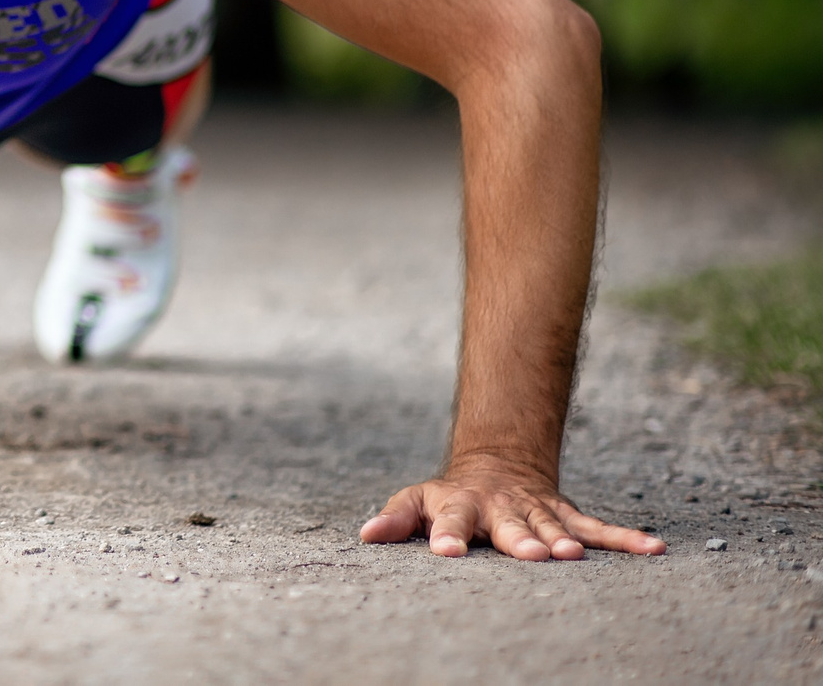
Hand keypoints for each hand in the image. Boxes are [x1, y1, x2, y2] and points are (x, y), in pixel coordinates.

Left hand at [361, 458, 665, 559]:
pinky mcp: (566, 515)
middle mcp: (501, 509)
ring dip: (567, 540)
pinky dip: (626, 539)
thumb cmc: (448, 497)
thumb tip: (365, 535)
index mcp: (459, 506)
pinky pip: (598, 528)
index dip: (446, 535)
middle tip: (531, 555)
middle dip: (520, 540)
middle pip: (509, 526)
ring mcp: (536, 512)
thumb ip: (395, 518)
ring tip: (575, 554)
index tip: (445, 552)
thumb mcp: (416, 501)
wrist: (496, 464)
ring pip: (554, 526)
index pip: (448, 521)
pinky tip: (654, 549)